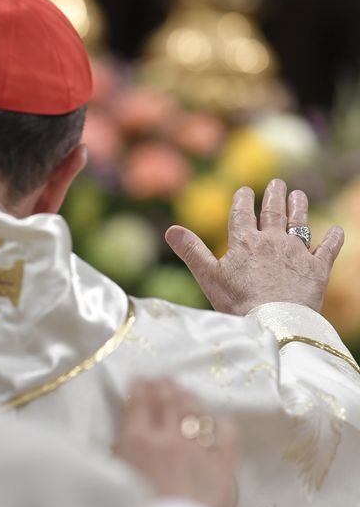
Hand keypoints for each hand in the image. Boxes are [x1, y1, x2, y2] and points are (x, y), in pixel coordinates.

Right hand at [116, 378, 238, 506]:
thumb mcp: (115, 476)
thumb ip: (120, 452)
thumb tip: (121, 437)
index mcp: (137, 439)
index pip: (140, 401)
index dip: (141, 386)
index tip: (141, 379)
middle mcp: (168, 438)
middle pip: (168, 401)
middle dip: (165, 385)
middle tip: (165, 378)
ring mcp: (198, 450)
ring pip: (196, 412)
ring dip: (189, 398)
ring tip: (187, 390)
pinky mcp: (223, 466)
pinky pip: (228, 437)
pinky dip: (223, 425)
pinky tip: (220, 421)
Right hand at [165, 179, 344, 314]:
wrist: (275, 322)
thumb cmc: (237, 302)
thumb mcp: (208, 276)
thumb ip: (191, 250)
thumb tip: (170, 229)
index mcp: (245, 241)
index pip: (242, 214)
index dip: (243, 200)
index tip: (245, 190)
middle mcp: (273, 241)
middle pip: (274, 212)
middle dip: (275, 196)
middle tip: (277, 183)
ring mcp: (297, 253)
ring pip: (300, 223)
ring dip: (299, 207)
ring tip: (299, 195)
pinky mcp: (318, 268)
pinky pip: (328, 249)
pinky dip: (333, 238)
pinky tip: (337, 230)